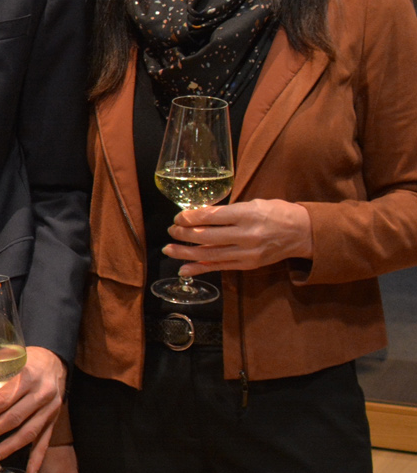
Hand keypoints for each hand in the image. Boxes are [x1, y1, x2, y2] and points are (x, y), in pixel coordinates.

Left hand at [0, 346, 65, 472]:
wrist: (55, 362)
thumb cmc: (26, 360)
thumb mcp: (9, 361)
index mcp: (28, 376)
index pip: (4, 399)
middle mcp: (41, 394)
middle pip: (14, 418)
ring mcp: (50, 410)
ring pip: (28, 433)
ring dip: (8, 448)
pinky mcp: (54, 420)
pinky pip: (45, 442)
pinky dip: (38, 460)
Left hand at [165, 199, 313, 274]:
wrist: (302, 233)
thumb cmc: (276, 213)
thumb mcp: (253, 204)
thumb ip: (227, 211)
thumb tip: (198, 216)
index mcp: (248, 214)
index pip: (211, 216)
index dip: (190, 217)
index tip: (178, 217)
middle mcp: (247, 235)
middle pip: (207, 236)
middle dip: (184, 234)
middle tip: (171, 230)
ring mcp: (247, 253)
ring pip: (209, 254)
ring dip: (185, 253)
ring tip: (168, 249)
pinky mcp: (248, 265)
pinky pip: (220, 267)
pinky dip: (200, 269)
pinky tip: (183, 269)